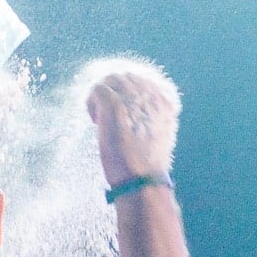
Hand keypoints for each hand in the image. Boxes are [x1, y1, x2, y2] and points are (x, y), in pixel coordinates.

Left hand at [85, 58, 181, 188]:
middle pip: (126, 77)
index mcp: (164, 102)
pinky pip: (98, 89)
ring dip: (101, 97)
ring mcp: (132, 98)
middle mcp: (150, 96)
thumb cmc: (146, 166)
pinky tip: (95, 121)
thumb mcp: (157, 137)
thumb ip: (150, 119)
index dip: (126, 91)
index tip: (118, 108)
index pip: (143, 80)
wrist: (141, 179)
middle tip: (106, 115)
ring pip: (111, 80)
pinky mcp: (114, 105)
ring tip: (101, 119)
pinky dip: (92, 102)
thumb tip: (134, 115)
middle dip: (112, 92)